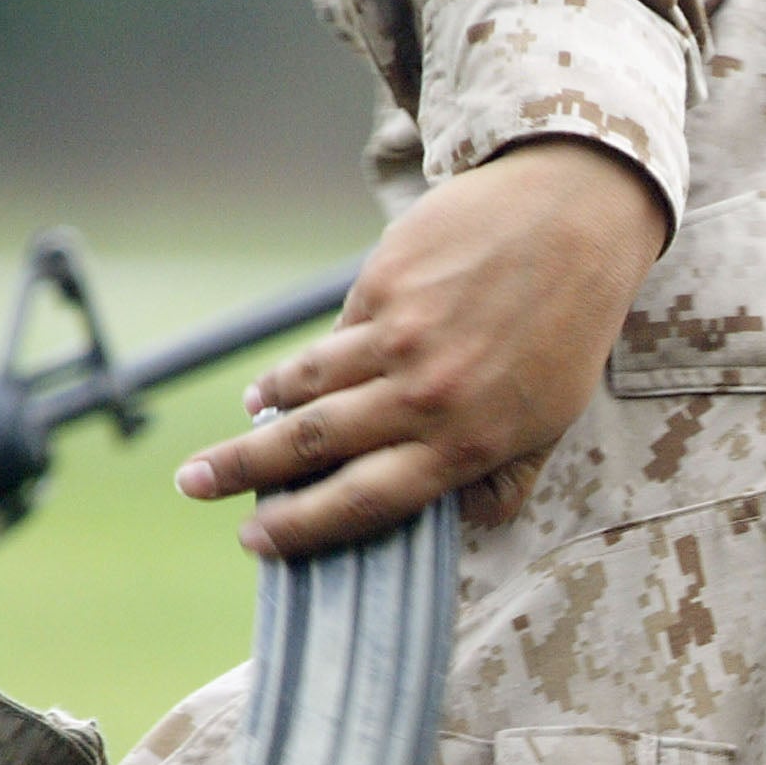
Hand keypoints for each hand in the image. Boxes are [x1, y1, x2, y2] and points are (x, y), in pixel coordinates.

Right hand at [174, 139, 670, 556]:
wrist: (572, 222)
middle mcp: (426, 396)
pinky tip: (271, 387)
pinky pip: (330, 338)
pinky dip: (294, 367)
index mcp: (468, 442)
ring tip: (220, 444)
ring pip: (307, 388)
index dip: (304, 527)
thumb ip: (507, 479)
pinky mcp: (383, 284)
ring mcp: (399, 337)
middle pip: (313, 447)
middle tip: (193, 487)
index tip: (257, 542)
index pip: (367, 500)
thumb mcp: (553, 423)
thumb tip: (464, 523)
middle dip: (244, 473)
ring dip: (256, 420)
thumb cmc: (568, 333)